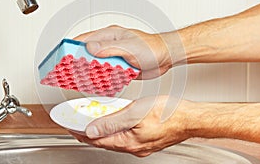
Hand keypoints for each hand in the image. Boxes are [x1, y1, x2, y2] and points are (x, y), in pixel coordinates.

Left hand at [69, 96, 190, 156]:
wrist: (190, 119)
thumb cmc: (169, 113)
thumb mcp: (136, 113)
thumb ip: (112, 121)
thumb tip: (92, 130)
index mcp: (128, 141)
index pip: (97, 139)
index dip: (81, 133)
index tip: (70, 127)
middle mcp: (133, 147)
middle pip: (103, 141)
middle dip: (88, 134)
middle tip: (76, 125)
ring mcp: (140, 145)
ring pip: (113, 139)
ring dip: (100, 132)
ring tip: (90, 124)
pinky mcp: (145, 141)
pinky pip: (124, 137)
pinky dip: (113, 131)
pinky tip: (114, 124)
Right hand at [73, 25, 173, 78]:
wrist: (165, 57)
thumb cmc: (152, 47)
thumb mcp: (129, 47)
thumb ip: (109, 47)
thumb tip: (90, 47)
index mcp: (109, 35)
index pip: (84, 39)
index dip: (71, 47)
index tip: (61, 56)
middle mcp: (109, 45)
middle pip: (86, 53)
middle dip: (76, 62)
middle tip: (66, 72)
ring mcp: (113, 56)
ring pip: (94, 64)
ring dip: (86, 72)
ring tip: (77, 80)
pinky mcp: (118, 67)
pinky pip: (104, 73)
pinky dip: (98, 78)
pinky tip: (95, 84)